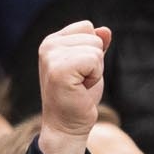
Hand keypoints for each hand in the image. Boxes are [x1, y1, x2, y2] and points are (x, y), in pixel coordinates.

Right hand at [35, 21, 109, 153]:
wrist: (67, 126)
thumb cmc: (78, 97)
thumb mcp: (90, 66)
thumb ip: (95, 46)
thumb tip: (105, 30)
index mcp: (51, 42)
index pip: (87, 27)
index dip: (92, 50)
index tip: (79, 71)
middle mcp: (48, 45)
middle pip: (94, 36)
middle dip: (95, 60)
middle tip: (80, 81)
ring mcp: (51, 57)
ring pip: (96, 48)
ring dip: (95, 70)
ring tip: (79, 85)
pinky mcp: (59, 69)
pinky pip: (94, 60)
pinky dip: (94, 77)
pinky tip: (80, 89)